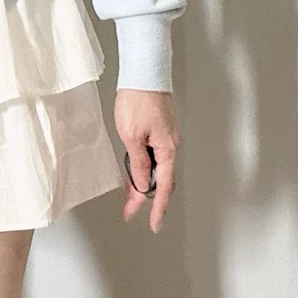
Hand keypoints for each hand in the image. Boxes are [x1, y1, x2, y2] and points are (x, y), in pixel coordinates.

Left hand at [114, 88, 180, 231]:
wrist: (143, 73)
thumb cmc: (137, 100)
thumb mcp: (132, 136)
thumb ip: (139, 163)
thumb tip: (144, 184)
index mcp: (167, 149)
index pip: (164, 186)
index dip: (158, 208)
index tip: (153, 224)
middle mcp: (170, 145)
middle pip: (161, 180)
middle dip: (146, 199)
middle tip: (130, 211)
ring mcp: (165, 137)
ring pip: (156, 168)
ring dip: (143, 183)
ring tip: (128, 197)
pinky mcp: (159, 130)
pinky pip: (153, 156)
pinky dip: (144, 168)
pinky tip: (133, 172)